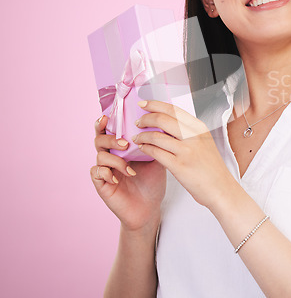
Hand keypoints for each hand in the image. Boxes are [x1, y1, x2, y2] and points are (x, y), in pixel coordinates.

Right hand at [91, 115, 165, 232]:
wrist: (150, 208)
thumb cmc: (152, 183)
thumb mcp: (156, 159)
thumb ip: (154, 143)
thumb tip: (160, 124)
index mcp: (123, 147)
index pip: (111, 130)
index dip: (106, 121)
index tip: (108, 115)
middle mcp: (112, 156)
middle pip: (100, 138)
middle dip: (110, 138)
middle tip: (124, 143)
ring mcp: (105, 170)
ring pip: (99, 155)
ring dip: (114, 158)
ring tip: (128, 166)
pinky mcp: (102, 184)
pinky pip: (97, 172)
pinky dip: (107, 173)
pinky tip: (119, 178)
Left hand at [132, 100, 237, 210]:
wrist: (221, 189)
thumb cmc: (211, 168)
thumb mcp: (204, 142)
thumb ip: (188, 132)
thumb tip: (166, 122)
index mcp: (199, 128)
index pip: (174, 109)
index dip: (155, 105)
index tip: (143, 104)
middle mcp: (194, 136)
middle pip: (163, 119)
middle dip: (146, 118)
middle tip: (138, 122)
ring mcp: (187, 151)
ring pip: (156, 136)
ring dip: (142, 136)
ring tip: (137, 137)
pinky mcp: (179, 166)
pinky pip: (156, 153)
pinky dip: (146, 148)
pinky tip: (142, 149)